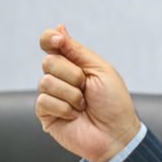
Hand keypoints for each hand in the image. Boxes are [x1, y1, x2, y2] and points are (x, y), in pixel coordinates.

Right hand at [36, 24, 140, 161]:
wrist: (116, 133)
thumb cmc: (114, 103)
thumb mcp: (100, 70)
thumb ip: (77, 51)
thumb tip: (59, 28)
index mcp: (74, 64)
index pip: (50, 44)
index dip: (50, 39)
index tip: (57, 40)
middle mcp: (60, 78)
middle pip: (49, 62)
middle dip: (73, 75)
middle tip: (87, 89)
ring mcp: (51, 96)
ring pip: (46, 82)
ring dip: (72, 94)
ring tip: (84, 105)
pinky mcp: (46, 114)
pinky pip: (44, 101)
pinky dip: (65, 108)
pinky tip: (75, 116)